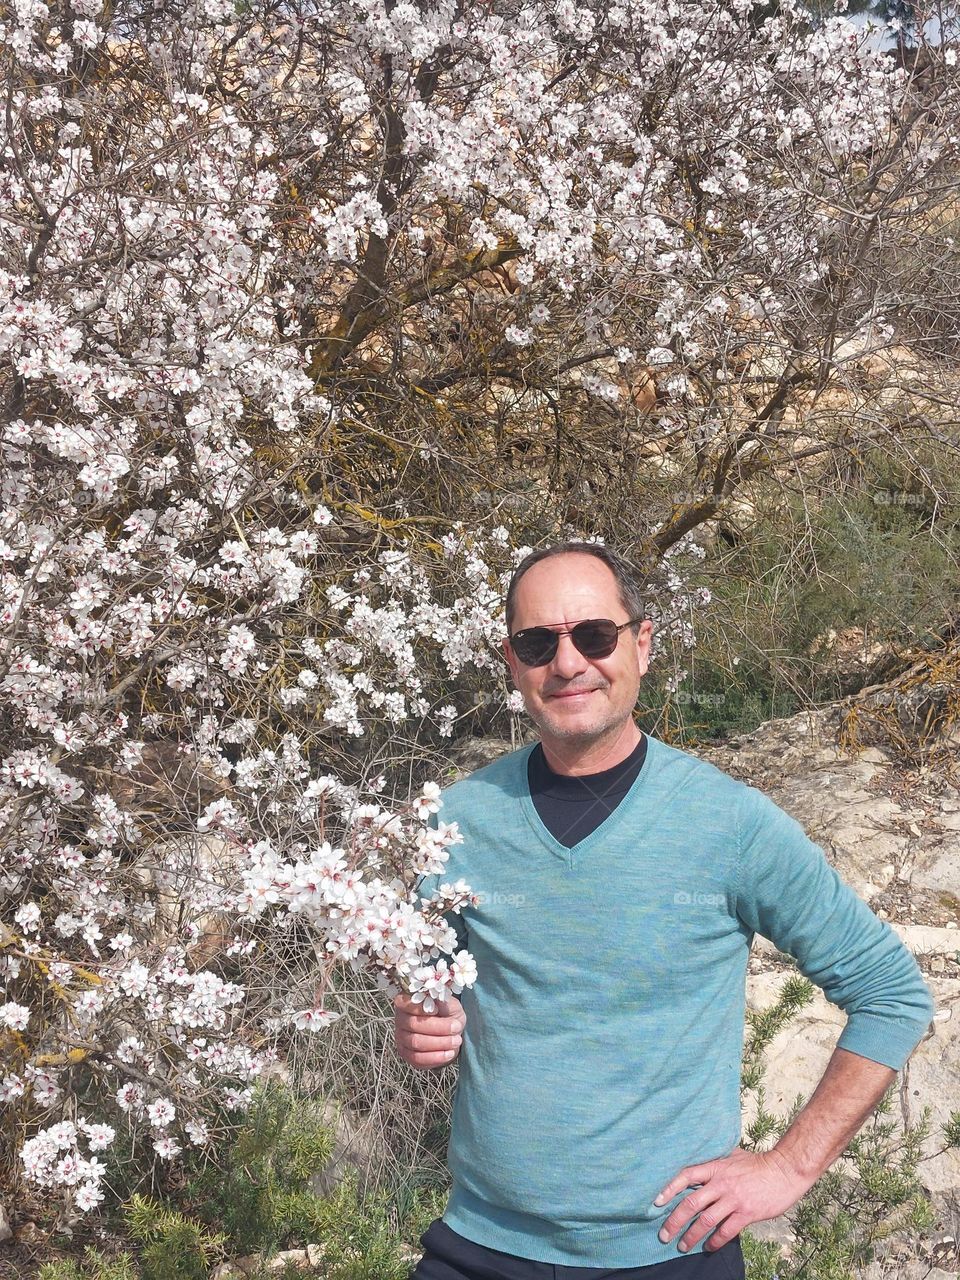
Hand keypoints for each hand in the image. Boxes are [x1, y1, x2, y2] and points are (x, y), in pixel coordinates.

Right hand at [393, 992, 464, 1070]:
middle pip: (413, 1025)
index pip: (405, 1004)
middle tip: (456, 1027)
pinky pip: (418, 1059)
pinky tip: (449, 1053)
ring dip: (439, 1043)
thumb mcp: (450, 1004)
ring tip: (456, 1040)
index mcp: (406, 1003)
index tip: (437, 1010)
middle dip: (438, 1027)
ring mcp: (401, 1039)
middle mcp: (400, 1020)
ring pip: (416, 1043)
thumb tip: (438, 1002)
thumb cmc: (448, 1015)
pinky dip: (435, 1057)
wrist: (451, 1033)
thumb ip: (443, 1002)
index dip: (419, 1008)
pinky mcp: (407, 1055)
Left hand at [654, 1146, 814, 1252]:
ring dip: (691, 1235)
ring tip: (682, 1246)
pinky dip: (715, 1242)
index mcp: (715, 1167)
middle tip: (664, 1234)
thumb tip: (698, 1159)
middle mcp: (721, 1183)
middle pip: (690, 1203)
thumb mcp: (732, 1155)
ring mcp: (733, 1199)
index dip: (669, 1189)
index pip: (685, 1176)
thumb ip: (715, 1159)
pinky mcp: (746, 1213)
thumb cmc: (757, 1164)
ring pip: (705, 1221)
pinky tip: (708, 1247)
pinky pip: (726, 1232)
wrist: (783, 1171)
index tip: (656, 1202)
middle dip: (674, 1221)